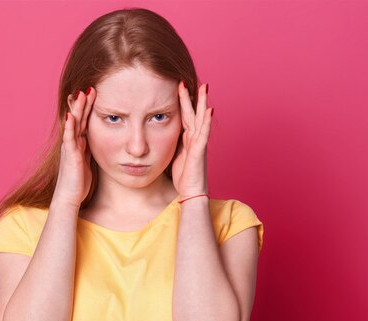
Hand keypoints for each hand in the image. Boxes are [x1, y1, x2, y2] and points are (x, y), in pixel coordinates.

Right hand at [51, 87, 95, 208]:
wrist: (68, 198)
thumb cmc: (78, 184)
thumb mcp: (88, 164)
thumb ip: (90, 153)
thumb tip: (98, 146)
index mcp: (79, 145)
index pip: (85, 122)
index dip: (89, 109)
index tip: (96, 95)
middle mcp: (73, 143)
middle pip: (79, 119)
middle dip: (84, 103)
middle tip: (90, 87)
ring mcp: (70, 148)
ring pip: (74, 124)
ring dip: (77, 109)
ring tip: (81, 94)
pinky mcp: (70, 155)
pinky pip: (70, 138)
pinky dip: (70, 126)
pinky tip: (71, 115)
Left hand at [171, 82, 212, 198]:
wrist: (191, 194)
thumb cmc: (183, 178)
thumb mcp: (173, 156)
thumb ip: (171, 144)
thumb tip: (157, 135)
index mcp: (187, 139)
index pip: (185, 116)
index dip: (182, 102)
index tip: (178, 86)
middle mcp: (195, 139)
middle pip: (193, 113)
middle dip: (192, 97)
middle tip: (190, 80)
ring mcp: (199, 144)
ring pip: (201, 119)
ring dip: (202, 103)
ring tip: (205, 88)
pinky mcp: (200, 152)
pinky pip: (204, 134)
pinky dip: (207, 122)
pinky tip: (210, 110)